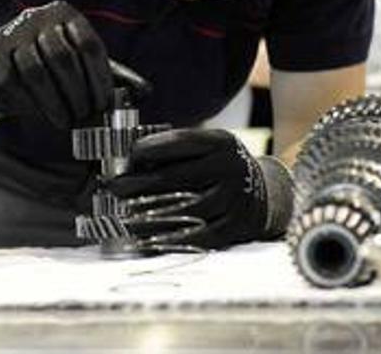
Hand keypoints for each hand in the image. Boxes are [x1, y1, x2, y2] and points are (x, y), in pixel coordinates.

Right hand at [0, 1, 141, 127]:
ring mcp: (12, 34)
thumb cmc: (52, 64)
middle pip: (62, 58)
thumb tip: (146, 92)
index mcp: (66, 15)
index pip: (89, 45)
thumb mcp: (82, 60)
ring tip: (66, 121)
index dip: (99, 79)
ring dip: (54, 103)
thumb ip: (111, 74)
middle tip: (85, 116)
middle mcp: (38, 18)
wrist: (5, 64)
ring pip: (35, 72)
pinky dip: (29, 104)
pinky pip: (12, 83)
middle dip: (77, 94)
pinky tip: (42, 114)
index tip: (104, 105)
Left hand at [106, 129, 292, 249]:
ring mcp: (234, 198)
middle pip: (174, 178)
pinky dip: (170, 239)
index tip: (127, 158)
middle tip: (114, 189)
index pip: (177, 144)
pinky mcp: (235, 226)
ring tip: (124, 216)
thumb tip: (130, 162)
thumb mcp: (208, 147)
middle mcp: (229, 167)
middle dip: (137, 184)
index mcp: (220, 142)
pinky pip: (197, 236)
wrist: (267, 193)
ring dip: (148, 215)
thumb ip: (177, 150)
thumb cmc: (221, 167)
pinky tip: (148, 238)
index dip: (147, 150)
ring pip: (182, 210)